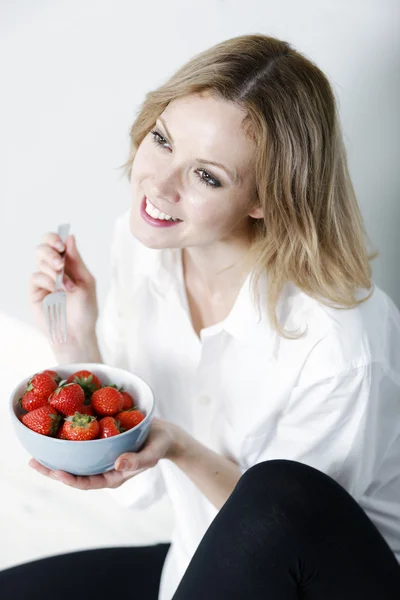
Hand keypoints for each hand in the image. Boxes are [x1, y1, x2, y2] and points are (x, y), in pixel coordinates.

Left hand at [28, 418, 183, 489]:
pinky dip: (68, 442)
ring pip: (74, 461)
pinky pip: (81, 446)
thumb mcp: (152, 453)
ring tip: (36, 452)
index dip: (70, 480)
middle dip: (53, 470)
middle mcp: (103, 469)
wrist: (166, 434)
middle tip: (33, 462)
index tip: (56, 473)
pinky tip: (54, 433)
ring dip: (55, 458)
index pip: (87, 483)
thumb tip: (117, 464)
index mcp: (113, 476)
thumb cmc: (160, 445)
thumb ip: (137, 460)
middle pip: (74, 474)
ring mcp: (101, 457)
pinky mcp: (101, 444)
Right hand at [29, 231, 98, 348]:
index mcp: (68, 265)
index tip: (61, 244)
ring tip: (64, 284)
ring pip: (39, 260)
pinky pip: (35, 276)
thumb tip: (70, 237)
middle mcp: (53, 270)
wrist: (77, 333)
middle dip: (51, 251)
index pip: (55, 243)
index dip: (55, 238)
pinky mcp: (35, 292)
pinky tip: (56, 290)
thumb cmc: (85, 310)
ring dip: (53, 269)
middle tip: (60, 264)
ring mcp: (43, 280)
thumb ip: (76, 260)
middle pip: (43, 247)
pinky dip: (46, 280)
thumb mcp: (86, 282)